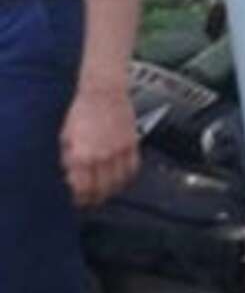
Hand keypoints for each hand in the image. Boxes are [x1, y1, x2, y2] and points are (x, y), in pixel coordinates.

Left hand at [60, 82, 139, 206]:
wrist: (104, 92)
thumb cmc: (81, 110)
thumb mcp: (65, 137)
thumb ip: (67, 159)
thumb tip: (69, 175)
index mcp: (82, 156)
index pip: (83, 189)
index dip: (80, 199)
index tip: (77, 200)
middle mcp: (103, 156)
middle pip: (102, 190)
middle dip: (95, 198)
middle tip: (90, 200)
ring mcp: (120, 151)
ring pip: (120, 182)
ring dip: (112, 190)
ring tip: (105, 192)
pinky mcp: (132, 144)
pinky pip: (133, 169)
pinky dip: (127, 178)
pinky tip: (120, 178)